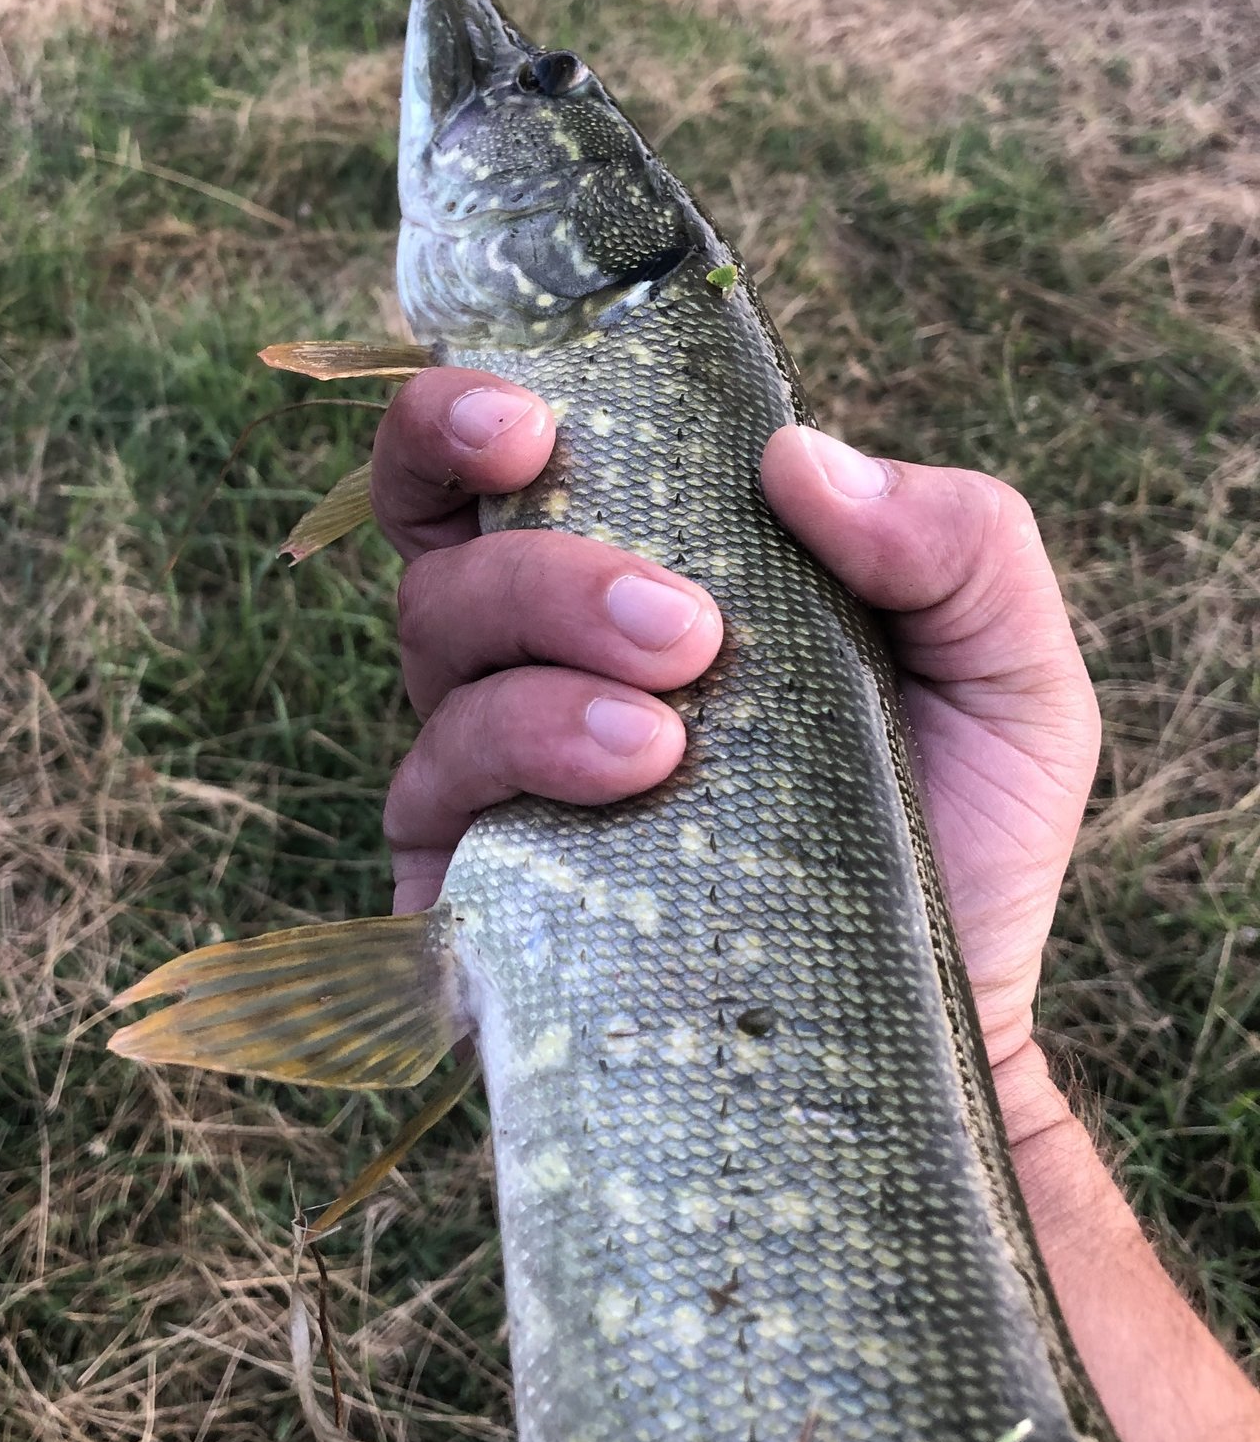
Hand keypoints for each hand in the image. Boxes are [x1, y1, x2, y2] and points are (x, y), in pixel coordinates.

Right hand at [372, 368, 1100, 1143]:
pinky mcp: (473, 889)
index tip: (526, 419)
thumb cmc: (956, 830)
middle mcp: (536, 663)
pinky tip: (634, 786)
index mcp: (631, 574)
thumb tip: (797, 454)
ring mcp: (494, 777)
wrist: (936, 1024)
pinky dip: (525, 760)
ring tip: (674, 734)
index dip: (460, 416)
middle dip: (539, 563)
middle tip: (683, 622)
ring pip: (437, 661)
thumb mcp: (1008, 670)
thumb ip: (954, 538)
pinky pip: (432, 797)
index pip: (489, 466)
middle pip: (443, 555)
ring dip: (547, 662)